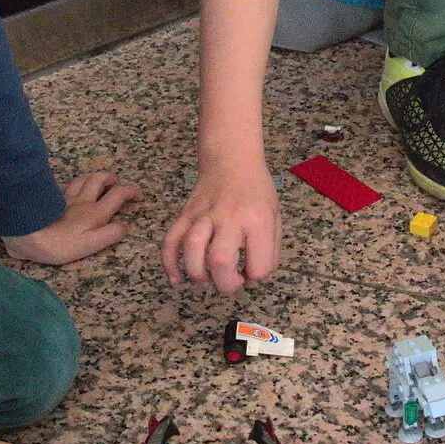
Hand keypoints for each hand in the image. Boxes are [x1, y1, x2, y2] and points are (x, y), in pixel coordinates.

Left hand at [2, 171, 141, 265]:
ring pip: (84, 178)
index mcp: (95, 213)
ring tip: (99, 184)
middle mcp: (83, 200)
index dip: (132, 191)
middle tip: (117, 187)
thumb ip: (110, 234)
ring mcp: (66, 198)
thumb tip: (126, 225)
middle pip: (100, 178)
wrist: (26, 235)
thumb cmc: (59, 245)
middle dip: (112, 179)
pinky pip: (67, 185)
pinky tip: (74, 190)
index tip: (139, 196)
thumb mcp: (90, 245)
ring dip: (95, 177)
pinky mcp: (51, 199)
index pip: (118, 194)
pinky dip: (77, 183)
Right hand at [161, 157, 279, 293]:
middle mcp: (230, 218)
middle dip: (225, 284)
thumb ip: (269, 250)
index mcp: (257, 221)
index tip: (251, 271)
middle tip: (229, 282)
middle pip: (220, 261)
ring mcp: (204, 215)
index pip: (258, 266)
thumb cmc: (256, 191)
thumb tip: (249, 279)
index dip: (255, 277)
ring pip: (192, 249)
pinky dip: (169, 263)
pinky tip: (176, 278)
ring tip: (206, 280)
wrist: (232, 158)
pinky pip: (170, 240)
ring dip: (197, 273)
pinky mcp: (186, 214)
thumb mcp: (275, 217)